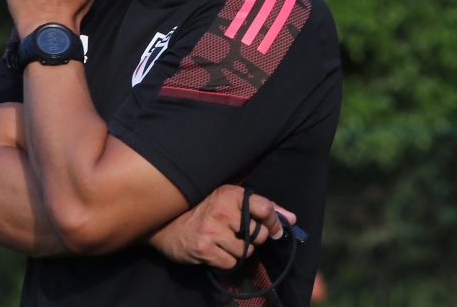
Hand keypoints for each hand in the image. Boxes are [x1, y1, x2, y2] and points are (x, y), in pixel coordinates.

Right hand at [148, 185, 295, 269]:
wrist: (163, 225)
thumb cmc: (200, 211)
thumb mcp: (228, 202)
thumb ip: (261, 208)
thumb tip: (292, 219)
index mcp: (230, 194)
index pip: (266, 209)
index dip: (274, 223)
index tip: (275, 231)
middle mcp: (222, 209)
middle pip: (259, 234)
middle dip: (251, 239)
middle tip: (234, 234)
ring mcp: (213, 229)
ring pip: (246, 252)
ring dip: (236, 252)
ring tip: (220, 242)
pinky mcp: (204, 248)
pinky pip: (231, 263)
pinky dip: (224, 261)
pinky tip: (212, 251)